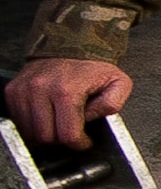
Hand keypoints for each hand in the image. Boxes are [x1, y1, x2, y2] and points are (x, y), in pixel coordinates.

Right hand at [5, 60, 133, 150]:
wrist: (69, 45)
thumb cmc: (93, 67)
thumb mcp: (118, 83)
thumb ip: (112, 105)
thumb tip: (94, 120)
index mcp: (66, 90)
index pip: (68, 135)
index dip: (79, 143)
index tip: (84, 141)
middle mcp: (41, 89)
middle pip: (46, 137)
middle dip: (61, 139)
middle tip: (71, 131)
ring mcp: (24, 90)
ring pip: (30, 132)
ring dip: (46, 133)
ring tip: (59, 122)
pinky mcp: (13, 91)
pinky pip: (19, 122)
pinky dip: (32, 124)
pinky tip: (46, 116)